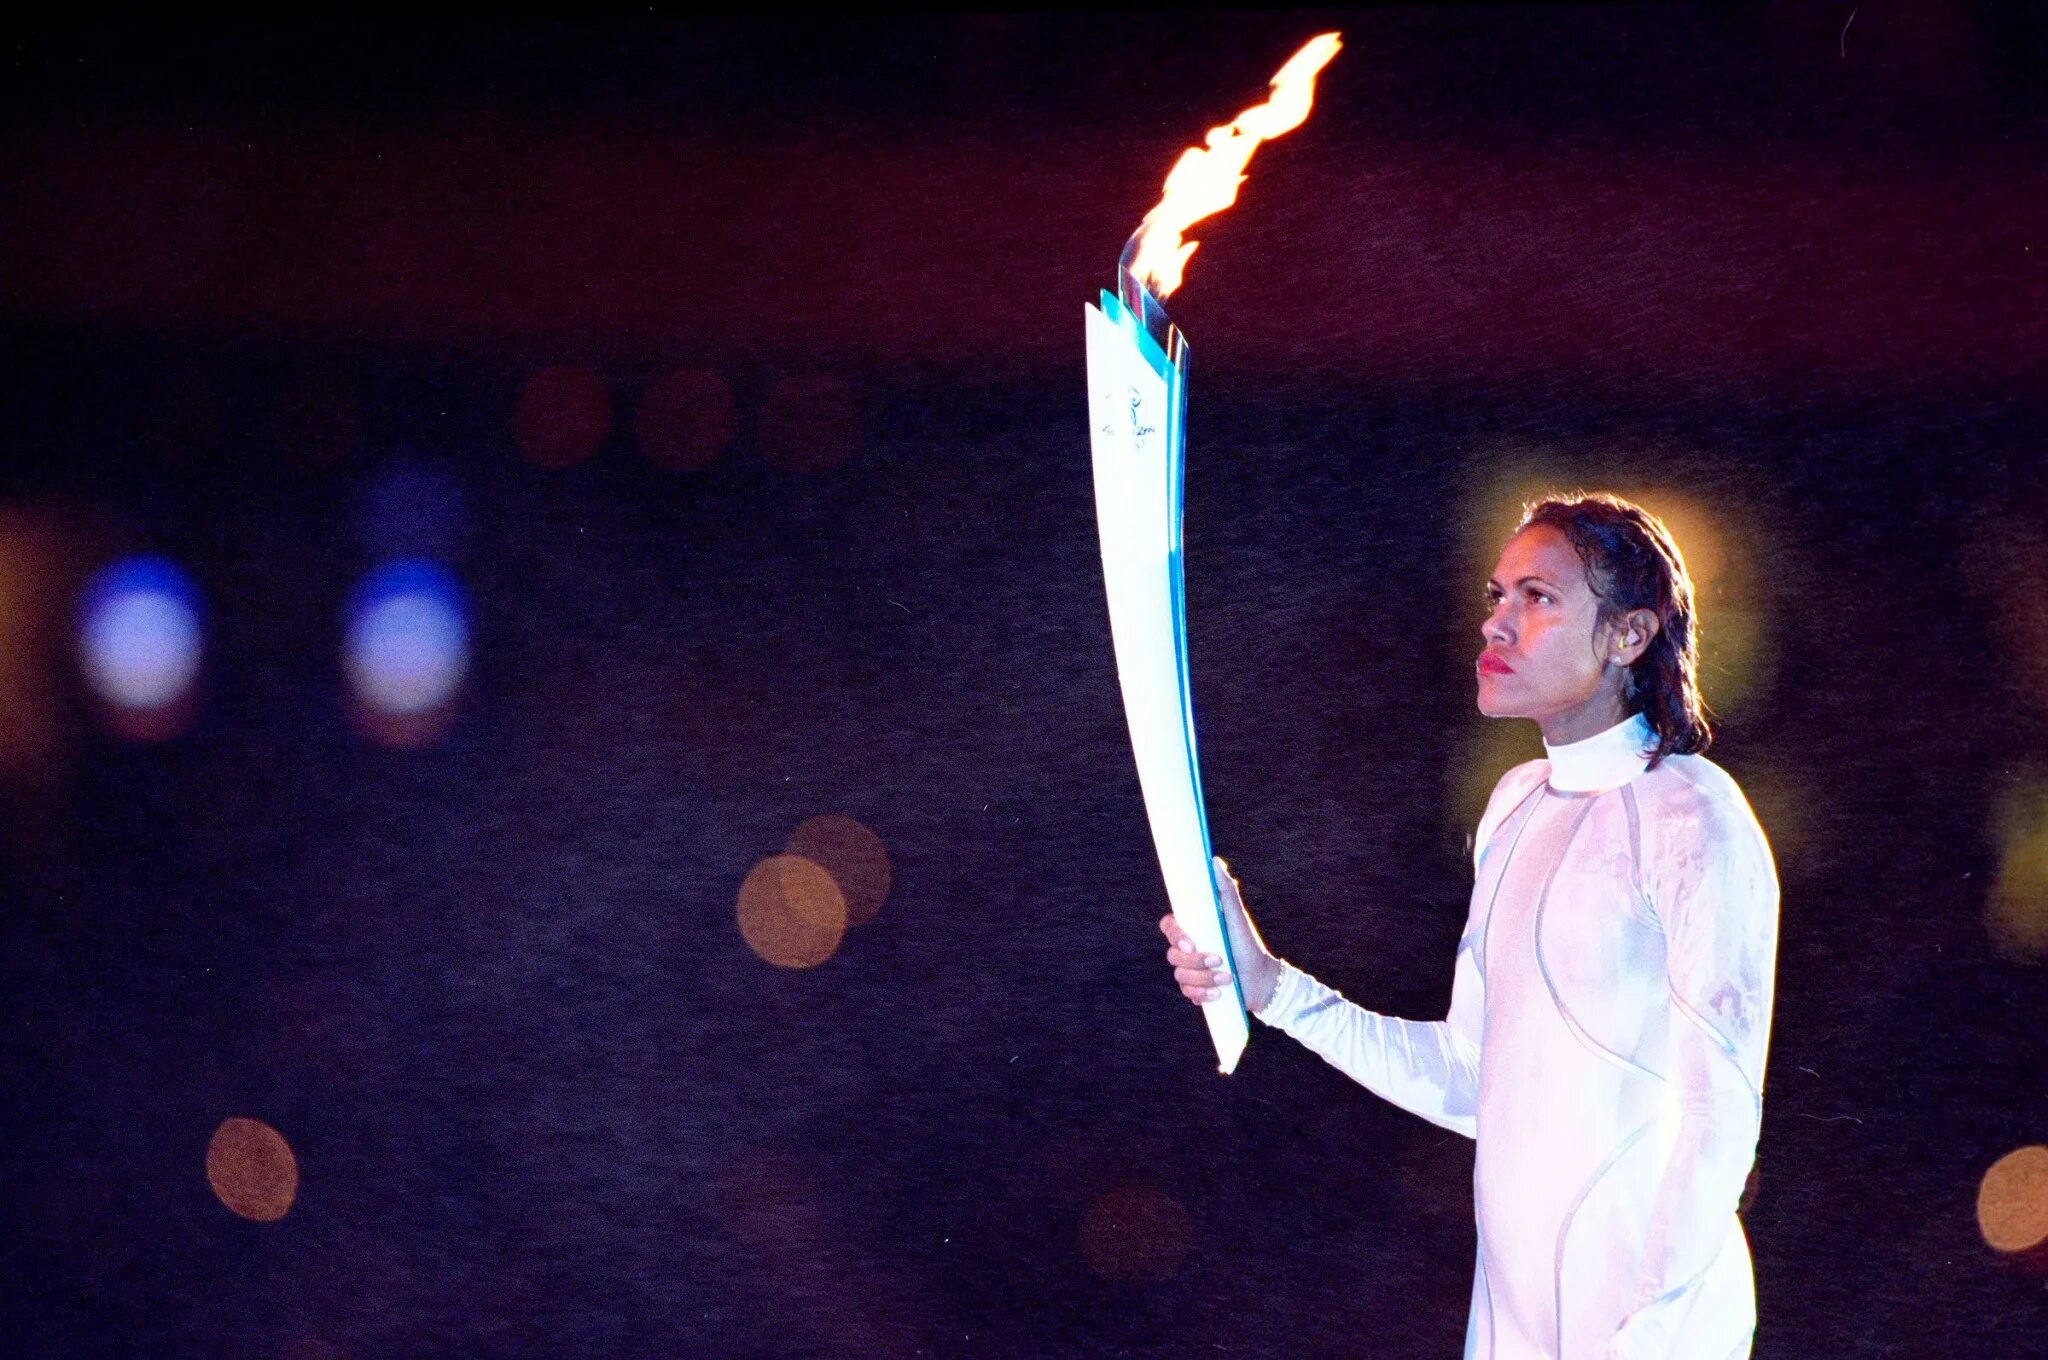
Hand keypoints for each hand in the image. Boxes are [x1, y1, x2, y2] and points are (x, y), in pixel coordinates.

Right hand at [1158, 855, 1282, 1012]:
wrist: (1261, 980)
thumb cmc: (1248, 945)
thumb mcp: (1237, 917)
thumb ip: (1226, 891)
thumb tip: (1214, 862)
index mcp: (1193, 929)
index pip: (1169, 926)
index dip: (1175, 934)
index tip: (1191, 942)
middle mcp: (1188, 949)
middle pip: (1172, 956)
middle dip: (1197, 962)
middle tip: (1220, 959)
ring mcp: (1190, 970)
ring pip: (1180, 976)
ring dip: (1205, 979)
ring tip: (1227, 977)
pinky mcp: (1196, 990)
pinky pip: (1188, 994)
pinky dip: (1204, 994)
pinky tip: (1219, 993)